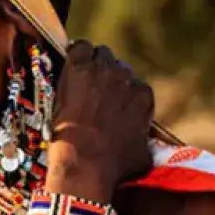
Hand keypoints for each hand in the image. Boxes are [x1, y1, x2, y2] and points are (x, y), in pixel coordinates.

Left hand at [45, 42, 154, 202]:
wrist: (86, 164)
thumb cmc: (113, 167)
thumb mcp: (142, 157)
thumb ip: (146, 142)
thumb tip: (145, 146)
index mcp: (143, 96)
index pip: (132, 84)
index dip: (117, 93)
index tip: (106, 102)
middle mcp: (127, 79)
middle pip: (116, 66)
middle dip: (105, 78)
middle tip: (89, 92)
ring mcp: (102, 71)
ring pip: (99, 54)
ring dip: (90, 64)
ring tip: (78, 79)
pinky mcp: (79, 68)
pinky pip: (79, 48)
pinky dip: (74, 55)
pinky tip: (68, 66)